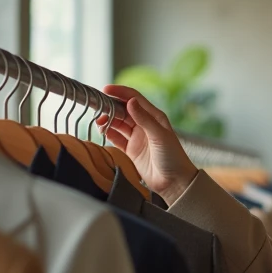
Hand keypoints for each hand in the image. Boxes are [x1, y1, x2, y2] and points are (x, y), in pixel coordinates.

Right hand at [98, 85, 197, 203]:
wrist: (174, 182)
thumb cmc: (173, 157)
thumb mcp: (159, 136)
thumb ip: (144, 119)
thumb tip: (130, 101)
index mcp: (154, 117)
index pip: (134, 98)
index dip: (120, 92)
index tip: (105, 90)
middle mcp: (145, 124)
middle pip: (123, 110)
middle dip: (110, 106)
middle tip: (96, 106)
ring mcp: (137, 137)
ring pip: (118, 123)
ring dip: (108, 119)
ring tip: (98, 120)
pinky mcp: (131, 150)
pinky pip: (116, 137)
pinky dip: (108, 133)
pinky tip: (102, 130)